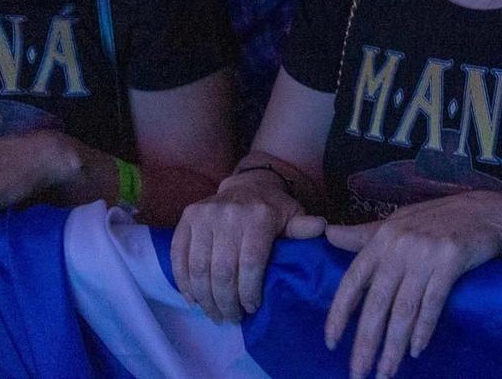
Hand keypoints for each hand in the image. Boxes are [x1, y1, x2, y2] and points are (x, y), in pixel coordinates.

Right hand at [173, 166, 325, 322]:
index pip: (250, 263)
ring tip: (215, 314)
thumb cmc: (272, 209)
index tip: (252, 308)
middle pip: (222, 271)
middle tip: (231, 319)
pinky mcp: (187, 218)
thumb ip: (302, 228)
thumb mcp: (292, 215)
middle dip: (226, 302)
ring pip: (198, 269)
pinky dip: (184, 283)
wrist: (246, 184)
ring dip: (205, 299)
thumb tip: (323, 229)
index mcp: (258, 216)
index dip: (248, 292)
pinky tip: (194, 300)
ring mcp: (204, 215)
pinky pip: (179, 257)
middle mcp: (228, 214)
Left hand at [322, 191, 501, 378]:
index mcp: (383, 238)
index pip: (353, 280)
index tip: (331, 343)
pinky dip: (423, 330)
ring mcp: (426, 253)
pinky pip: (432, 303)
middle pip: (377, 303)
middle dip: (366, 343)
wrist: (487, 212)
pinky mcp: (452, 260)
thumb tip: (329, 235)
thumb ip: (364, 235)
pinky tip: (416, 351)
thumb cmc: (439, 220)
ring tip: (385, 372)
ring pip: (404, 309)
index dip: (339, 314)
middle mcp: (400, 245)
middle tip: (358, 374)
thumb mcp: (398, 223)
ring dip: (393, 347)